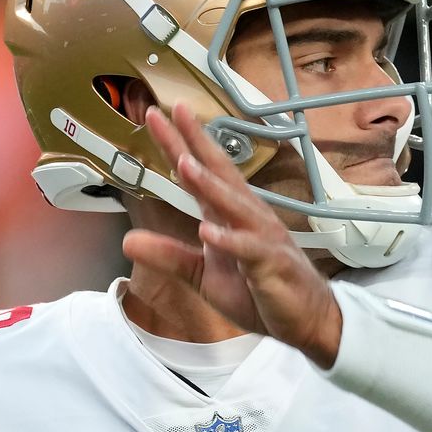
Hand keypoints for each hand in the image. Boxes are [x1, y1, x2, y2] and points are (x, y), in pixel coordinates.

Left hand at [124, 103, 343, 366]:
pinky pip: (249, 249)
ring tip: (184, 164)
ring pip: (233, 206)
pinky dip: (230, 240)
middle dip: (196, 143)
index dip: (179, 144)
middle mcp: (246, 216)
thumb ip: (168, 256)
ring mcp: (261, 238)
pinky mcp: (272, 265)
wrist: (303, 320)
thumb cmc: (258, 291)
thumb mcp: (203, 275)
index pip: (200, 173)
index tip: (157, 115)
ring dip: (210, 185)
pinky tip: (208, 231)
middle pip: (219, 174)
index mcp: (227, 215)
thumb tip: (128, 240)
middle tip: (175, 111)